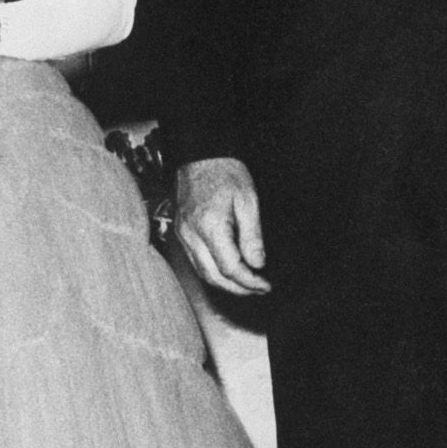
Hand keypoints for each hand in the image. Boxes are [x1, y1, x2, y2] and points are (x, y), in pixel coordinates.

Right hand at [174, 157, 269, 294]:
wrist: (201, 157)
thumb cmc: (226, 174)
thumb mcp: (249, 201)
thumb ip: (252, 236)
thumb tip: (257, 264)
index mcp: (210, 227)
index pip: (230, 267)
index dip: (249, 281)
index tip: (265, 285)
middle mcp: (191, 235)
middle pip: (213, 276)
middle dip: (238, 288)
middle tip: (258, 290)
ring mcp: (183, 235)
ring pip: (202, 272)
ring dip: (224, 284)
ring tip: (246, 285)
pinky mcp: (181, 232)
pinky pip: (195, 261)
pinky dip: (212, 272)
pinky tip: (227, 272)